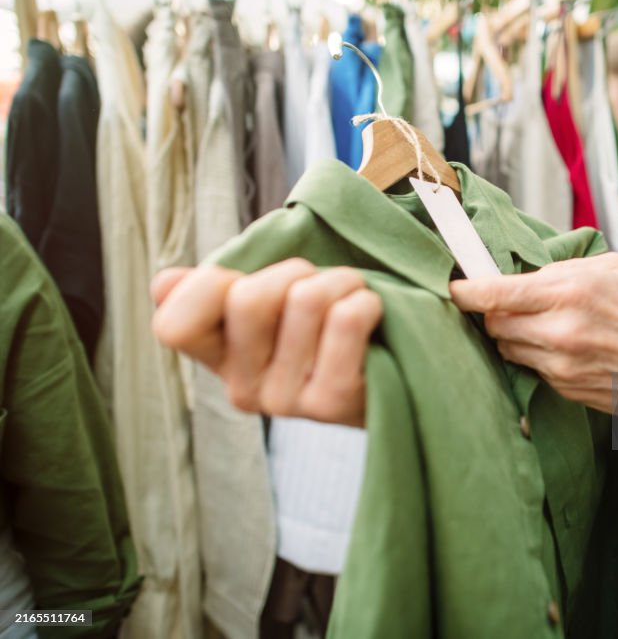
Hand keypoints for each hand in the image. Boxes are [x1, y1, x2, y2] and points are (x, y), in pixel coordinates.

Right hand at [151, 259, 381, 425]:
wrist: (394, 378)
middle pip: (247, 298)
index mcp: (217, 361)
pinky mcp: (332, 404)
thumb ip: (216, 292)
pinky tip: (370, 315)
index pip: (173, 326)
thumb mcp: (269, 307)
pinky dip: (365, 301)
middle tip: (321, 286)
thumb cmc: (327, 329)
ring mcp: (285, 403)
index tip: (246, 282)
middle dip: (294, 271)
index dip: (208, 286)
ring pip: (304, 299)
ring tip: (353, 297)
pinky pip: (344, 320)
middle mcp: (243, 391)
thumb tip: (164, 284)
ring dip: (340, 281)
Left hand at [449, 253, 617, 410]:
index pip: (493, 294)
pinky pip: (534, 371)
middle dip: (495, 313)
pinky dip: (540, 357)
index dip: (466, 290)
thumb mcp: (615, 269)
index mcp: (570, 293)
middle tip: (508, 303)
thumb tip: (522, 276)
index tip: (456, 287)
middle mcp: (561, 333)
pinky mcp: (569, 392)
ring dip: (517, 337)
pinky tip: (569, 348)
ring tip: (547, 325)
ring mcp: (563, 368)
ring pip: (510, 350)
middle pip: (494, 325)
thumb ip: (562, 271)